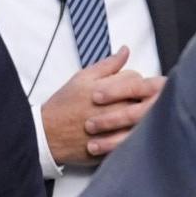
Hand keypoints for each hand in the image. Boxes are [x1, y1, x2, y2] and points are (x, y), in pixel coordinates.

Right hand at [41, 60, 157, 167]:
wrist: (50, 135)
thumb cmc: (65, 105)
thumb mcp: (83, 78)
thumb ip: (108, 65)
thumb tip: (125, 50)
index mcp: (110, 90)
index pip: (136, 79)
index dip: (129, 80)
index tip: (119, 86)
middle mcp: (118, 109)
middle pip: (144, 97)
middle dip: (137, 96)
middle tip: (122, 101)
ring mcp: (122, 130)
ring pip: (145, 118)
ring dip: (139, 114)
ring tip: (122, 116)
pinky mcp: (122, 146)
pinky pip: (140, 137)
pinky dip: (137, 132)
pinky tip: (125, 130)